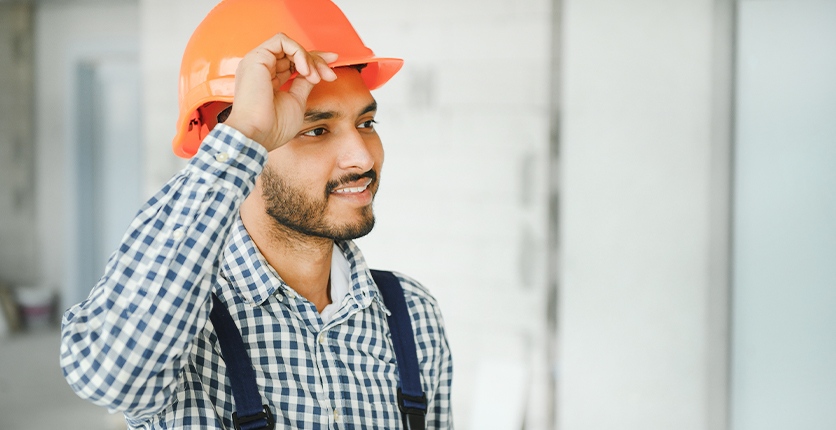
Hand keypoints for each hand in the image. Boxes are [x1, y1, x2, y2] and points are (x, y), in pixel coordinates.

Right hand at [223, 33, 337, 151]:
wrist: (257, 135)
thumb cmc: (273, 127)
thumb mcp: (296, 100)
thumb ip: (304, 83)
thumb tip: (316, 71)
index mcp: (266, 79)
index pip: (291, 61)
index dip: (313, 60)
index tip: (331, 67)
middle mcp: (260, 68)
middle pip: (293, 53)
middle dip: (316, 61)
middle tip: (329, 75)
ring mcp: (257, 62)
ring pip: (289, 45)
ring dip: (308, 58)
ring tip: (315, 77)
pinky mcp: (257, 58)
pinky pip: (282, 42)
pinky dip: (298, 53)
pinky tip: (305, 70)